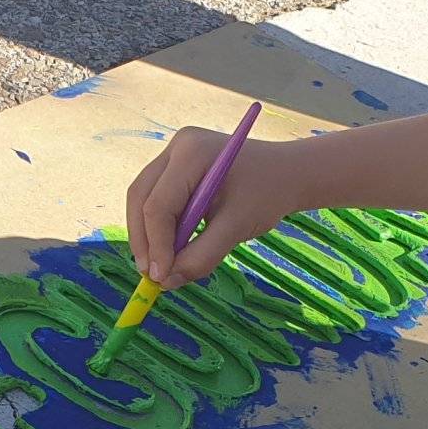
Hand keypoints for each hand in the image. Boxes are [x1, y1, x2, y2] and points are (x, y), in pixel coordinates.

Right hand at [123, 128, 312, 287]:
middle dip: (143, 240)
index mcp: (192, 152)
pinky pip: (155, 200)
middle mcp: (176, 147)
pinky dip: (159, 228)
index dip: (156, 244)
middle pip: (140, 197)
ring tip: (160, 267)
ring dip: (147, 236)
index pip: (159, 204)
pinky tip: (170, 250)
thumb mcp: (237, 227)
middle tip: (152, 275)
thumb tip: (168, 281)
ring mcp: (173, 154)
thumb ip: (203, 255)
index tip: (161, 277)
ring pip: (142, 199)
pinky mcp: (175, 168)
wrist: (287, 173)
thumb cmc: (267, 194)